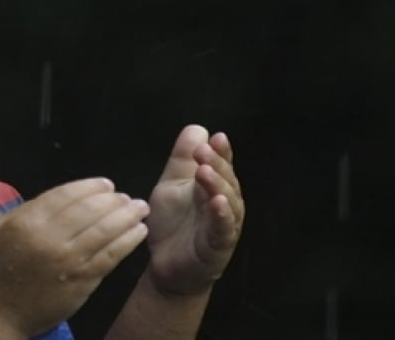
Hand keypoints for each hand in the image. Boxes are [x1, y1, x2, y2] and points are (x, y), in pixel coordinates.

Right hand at [0, 178, 149, 337]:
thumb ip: (25, 211)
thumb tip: (60, 199)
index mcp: (27, 222)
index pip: (65, 195)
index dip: (89, 186)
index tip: (106, 184)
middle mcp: (50, 238)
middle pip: (90, 210)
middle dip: (113, 199)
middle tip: (126, 196)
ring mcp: (69, 261)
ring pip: (105, 231)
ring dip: (127, 216)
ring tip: (139, 209)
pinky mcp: (82, 281)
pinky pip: (111, 256)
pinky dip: (128, 241)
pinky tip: (138, 232)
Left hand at [144, 124, 244, 295]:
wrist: (166, 267)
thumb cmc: (173, 225)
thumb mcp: (172, 186)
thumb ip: (182, 160)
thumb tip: (198, 128)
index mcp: (213, 187)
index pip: (222, 165)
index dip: (221, 152)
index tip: (216, 137)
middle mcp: (224, 204)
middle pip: (227, 180)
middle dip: (217, 164)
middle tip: (203, 151)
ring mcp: (223, 225)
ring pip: (229, 203)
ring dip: (219, 186)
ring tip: (206, 171)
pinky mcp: (218, 246)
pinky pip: (223, 230)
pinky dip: (222, 216)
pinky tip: (217, 202)